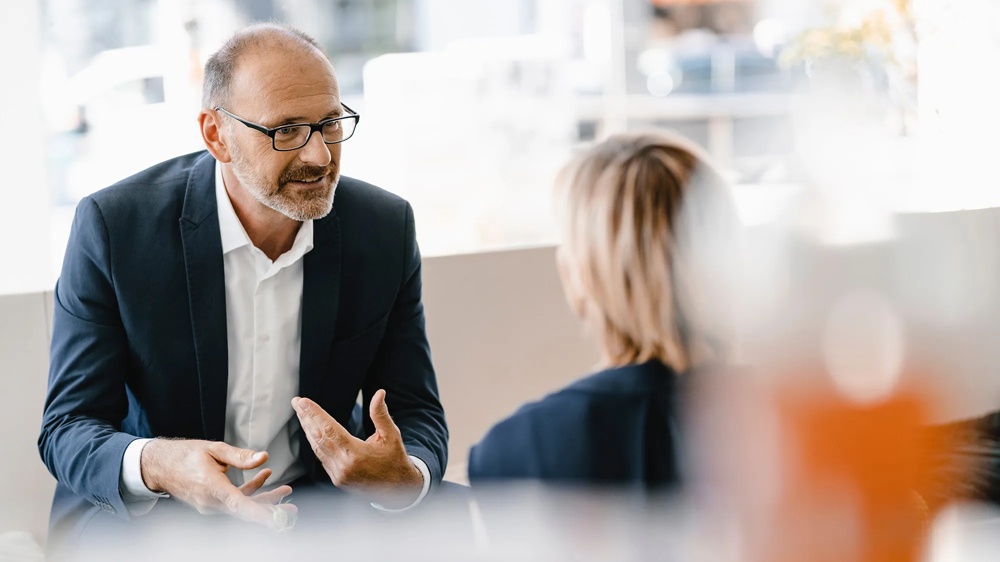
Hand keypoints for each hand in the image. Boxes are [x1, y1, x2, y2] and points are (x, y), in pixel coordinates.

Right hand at [140, 439, 296, 528]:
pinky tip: (265, 477)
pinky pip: (235, 501)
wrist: (161, 466)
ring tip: (287, 490)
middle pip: (246, 510)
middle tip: (293, 510)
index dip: (259, 513)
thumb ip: (240, 456)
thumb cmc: (185, 455)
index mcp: (211, 487)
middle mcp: (211, 502)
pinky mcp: (212, 503)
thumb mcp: (214, 449)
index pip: (239, 505)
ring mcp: (211, 505)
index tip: (277, 519)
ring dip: (265, 500)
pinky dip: (251, 491)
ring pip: (243, 507)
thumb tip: (264, 457)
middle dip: (271, 510)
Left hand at [292, 390, 422, 507]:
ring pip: (317, 448)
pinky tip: (312, 431)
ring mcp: (338, 475)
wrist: (399, 489)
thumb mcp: (391, 435)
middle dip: (306, 418)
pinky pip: (322, 458)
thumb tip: (379, 393)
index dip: (314, 414)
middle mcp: (343, 466)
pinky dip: (315, 442)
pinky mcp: (337, 480)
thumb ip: (381, 414)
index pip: (329, 429)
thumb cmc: (395, 459)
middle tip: (297, 402)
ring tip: (301, 413)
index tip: (303, 401)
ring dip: (308, 429)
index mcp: (355, 454)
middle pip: (318, 437)